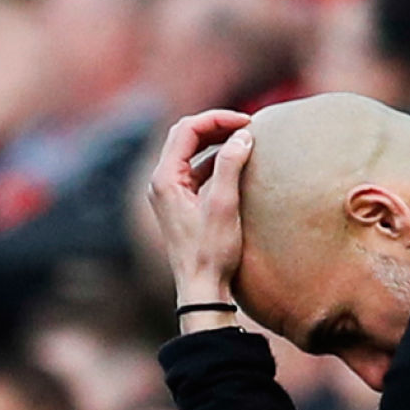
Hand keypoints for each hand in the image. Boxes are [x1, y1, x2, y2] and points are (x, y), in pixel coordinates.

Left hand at [147, 109, 253, 311]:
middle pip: (185, 136)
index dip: (217, 119)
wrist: (202, 290)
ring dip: (215, 142)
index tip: (248, 123)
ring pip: (189, 153)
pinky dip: (214, 162)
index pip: (187, 129)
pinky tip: (235, 165)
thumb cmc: (211, 253)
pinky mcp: (179, 205)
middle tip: (247, 127)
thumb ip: (231, 166)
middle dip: (215, 126)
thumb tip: (243, 135)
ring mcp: (168, 194)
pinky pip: (194, 171)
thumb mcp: (224, 206)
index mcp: (165, 178)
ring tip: (244, 140)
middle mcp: (160, 182)